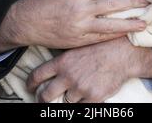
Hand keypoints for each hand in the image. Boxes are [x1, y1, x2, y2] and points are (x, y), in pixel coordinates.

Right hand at [0, 0, 148, 53]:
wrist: (27, 23)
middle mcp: (83, 11)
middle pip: (113, 6)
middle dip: (132, 3)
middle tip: (147, 2)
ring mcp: (82, 28)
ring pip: (111, 26)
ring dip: (129, 24)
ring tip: (144, 22)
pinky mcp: (79, 41)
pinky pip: (101, 38)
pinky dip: (114, 35)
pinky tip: (125, 33)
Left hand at [27, 37, 151, 102]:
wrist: (123, 52)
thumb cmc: (101, 45)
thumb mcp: (79, 45)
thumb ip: (65, 56)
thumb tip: (53, 65)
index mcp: (63, 61)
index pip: (38, 74)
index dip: (30, 83)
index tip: (29, 87)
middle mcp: (68, 76)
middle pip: (46, 95)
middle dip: (42, 99)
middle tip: (42, 100)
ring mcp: (80, 88)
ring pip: (67, 101)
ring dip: (71, 97)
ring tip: (79, 87)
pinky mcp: (93, 97)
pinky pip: (83, 106)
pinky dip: (85, 101)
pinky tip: (90, 92)